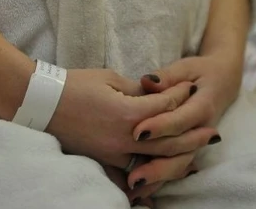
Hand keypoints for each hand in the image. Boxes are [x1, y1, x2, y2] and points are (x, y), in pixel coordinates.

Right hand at [45, 69, 215, 168]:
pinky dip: (151, 175)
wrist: (42, 103)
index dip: (180, 95)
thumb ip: (138, 90)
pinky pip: (134, 173)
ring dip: (179, 159)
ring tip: (198, 155)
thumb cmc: (74, 85)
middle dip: (193, 135)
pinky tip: (163, 176)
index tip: (191, 87)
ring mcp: (114, 154)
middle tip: (213, 132)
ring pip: (156, 161)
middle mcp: (125, 139)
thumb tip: (158, 93)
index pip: (166, 106)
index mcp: (128, 113)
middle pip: (169, 140)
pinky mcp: (104, 161)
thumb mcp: (110, 78)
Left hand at [123, 53, 242, 190]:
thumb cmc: (200, 71)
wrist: (224, 81)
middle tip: (132, 175)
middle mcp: (202, 128)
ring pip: (179, 165)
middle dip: (157, 165)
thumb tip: (148, 81)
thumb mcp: (186, 67)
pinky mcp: (189, 148)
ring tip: (133, 188)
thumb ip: (167, 76)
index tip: (139, 132)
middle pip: (181, 151)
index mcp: (202, 105)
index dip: (161, 126)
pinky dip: (159, 180)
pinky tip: (138, 191)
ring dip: (157, 179)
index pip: (181, 119)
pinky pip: (175, 166)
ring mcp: (197, 142)